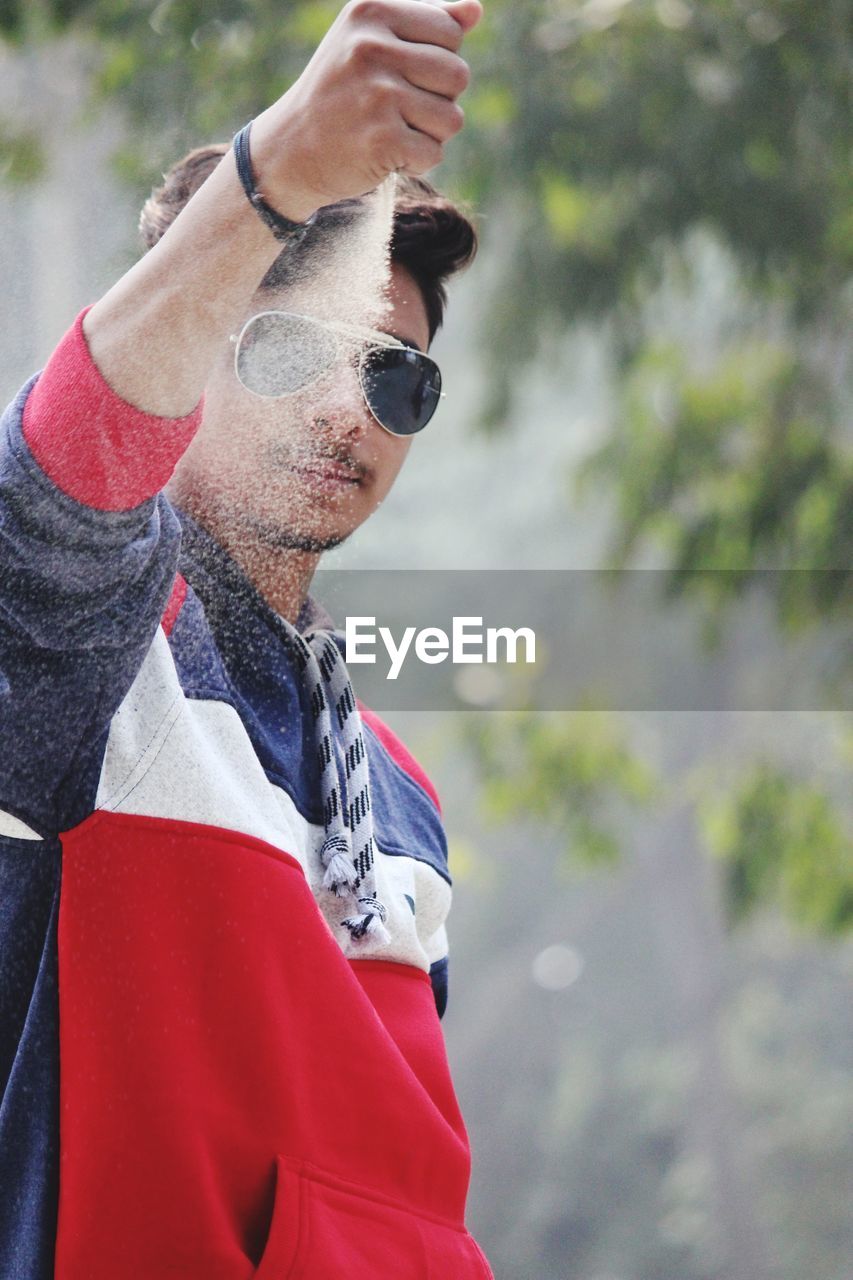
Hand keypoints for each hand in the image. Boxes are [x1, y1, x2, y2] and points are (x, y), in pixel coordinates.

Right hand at [250, 0, 482, 216]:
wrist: (291, 149)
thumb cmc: (340, 91)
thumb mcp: (371, 42)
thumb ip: (426, 22)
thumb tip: (475, 10)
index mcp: (372, 11)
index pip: (451, 32)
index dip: (437, 60)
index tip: (400, 74)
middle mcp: (371, 47)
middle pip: (458, 75)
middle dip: (438, 99)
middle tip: (398, 109)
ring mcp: (377, 94)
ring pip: (452, 118)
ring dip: (430, 134)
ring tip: (393, 130)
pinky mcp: (382, 139)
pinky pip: (434, 152)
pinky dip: (417, 161)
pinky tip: (387, 153)